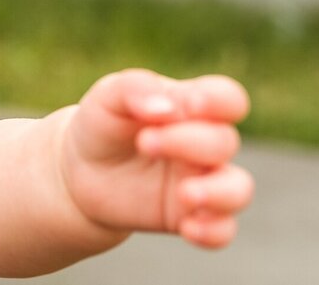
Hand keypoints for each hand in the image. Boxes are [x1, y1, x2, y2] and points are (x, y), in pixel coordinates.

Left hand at [61, 68, 253, 247]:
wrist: (80, 171)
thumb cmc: (102, 125)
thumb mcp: (107, 97)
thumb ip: (134, 88)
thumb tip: (167, 108)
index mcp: (189, 106)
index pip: (226, 99)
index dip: (219, 101)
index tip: (189, 105)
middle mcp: (204, 143)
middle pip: (224, 141)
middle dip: (187, 142)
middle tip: (144, 143)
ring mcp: (201, 180)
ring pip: (238, 188)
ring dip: (218, 192)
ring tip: (185, 194)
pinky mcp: (189, 214)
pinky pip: (222, 230)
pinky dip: (213, 231)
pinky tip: (188, 228)